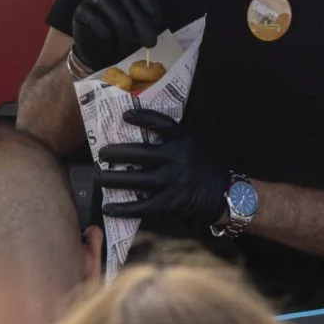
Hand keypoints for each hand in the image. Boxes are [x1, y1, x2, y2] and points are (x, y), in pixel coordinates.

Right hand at [70, 0, 162, 73]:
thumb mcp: (141, 26)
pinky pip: (89, 13)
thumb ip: (148, 19)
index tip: (153, 16)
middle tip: (148, 40)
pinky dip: (100, 25)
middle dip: (138, 19)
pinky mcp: (80, 11)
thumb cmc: (123, 35)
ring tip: (129, 39)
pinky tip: (108, 36)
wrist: (101, 52)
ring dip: (120, 22)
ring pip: (104, 0)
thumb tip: (154, 20)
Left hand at [95, 109, 229, 226]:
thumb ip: (169, 143)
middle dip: (116, 153)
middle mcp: (178, 158)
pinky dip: (122, 208)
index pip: (161, 124)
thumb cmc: (200, 169)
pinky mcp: (170, 203)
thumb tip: (133, 138)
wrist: (225, 194)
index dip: (142, 117)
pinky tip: (107, 207)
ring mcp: (174, 181)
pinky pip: (141, 206)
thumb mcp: (190, 147)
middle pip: (140, 153)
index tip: (125, 115)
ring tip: (98, 176)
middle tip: (101, 153)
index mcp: (183, 141)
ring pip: (136, 180)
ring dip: (113, 179)